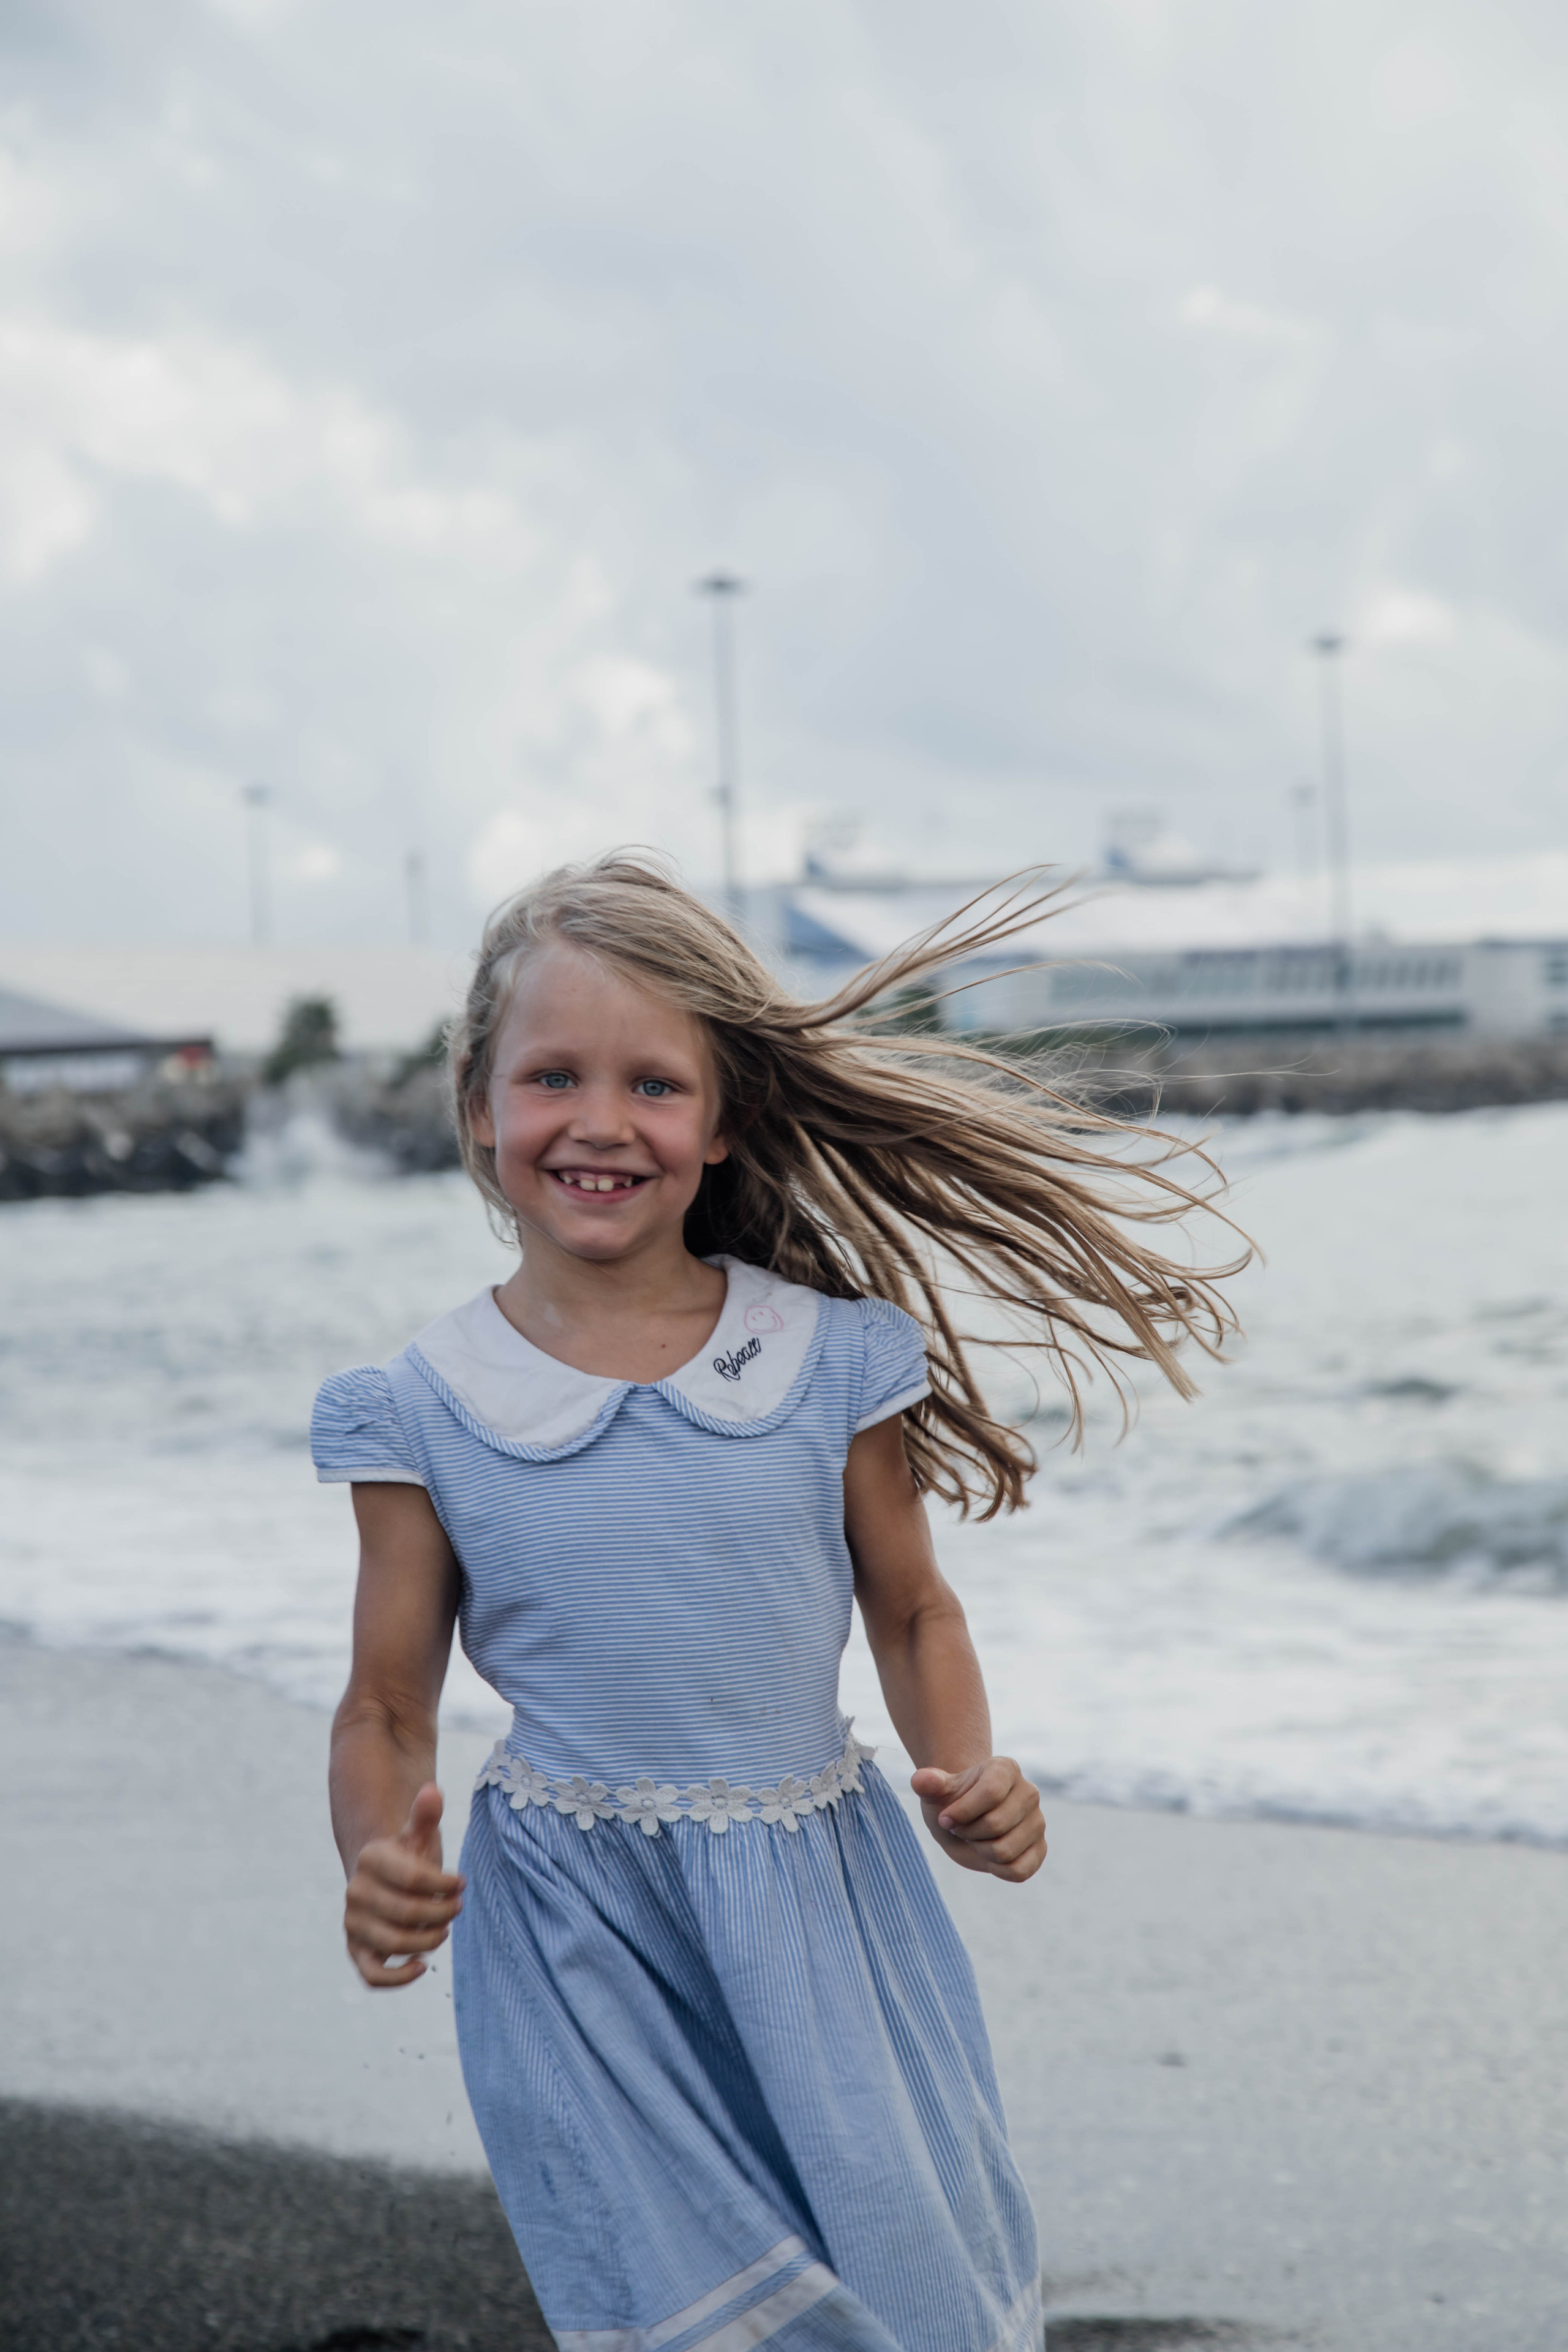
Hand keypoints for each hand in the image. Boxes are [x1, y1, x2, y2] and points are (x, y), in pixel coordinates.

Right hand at [344, 1783, 465, 1987]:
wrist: (384, 1880)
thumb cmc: (409, 1857)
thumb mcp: (418, 1836)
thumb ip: (424, 1816)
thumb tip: (432, 1790)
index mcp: (371, 1859)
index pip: (415, 1878)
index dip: (445, 1884)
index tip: (462, 1883)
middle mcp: (356, 1892)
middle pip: (407, 1913)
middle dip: (442, 1913)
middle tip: (457, 1907)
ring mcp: (354, 1924)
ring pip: (393, 1943)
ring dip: (428, 1941)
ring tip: (444, 1929)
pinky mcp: (356, 1951)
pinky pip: (371, 1975)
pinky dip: (397, 1977)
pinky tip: (422, 1966)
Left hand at [910, 1758, 1046, 1882]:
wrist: (965, 1819)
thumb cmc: (952, 1800)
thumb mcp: (935, 1791)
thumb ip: (927, 1783)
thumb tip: (920, 1780)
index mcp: (1006, 1769)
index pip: (991, 1792)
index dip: (962, 1812)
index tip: (945, 1818)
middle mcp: (1029, 1792)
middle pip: (996, 1825)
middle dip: (969, 1833)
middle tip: (962, 1828)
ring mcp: (1037, 1822)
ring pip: (1006, 1851)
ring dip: (981, 1850)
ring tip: (977, 1838)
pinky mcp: (1040, 1849)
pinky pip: (1019, 1871)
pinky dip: (997, 1869)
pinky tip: (990, 1855)